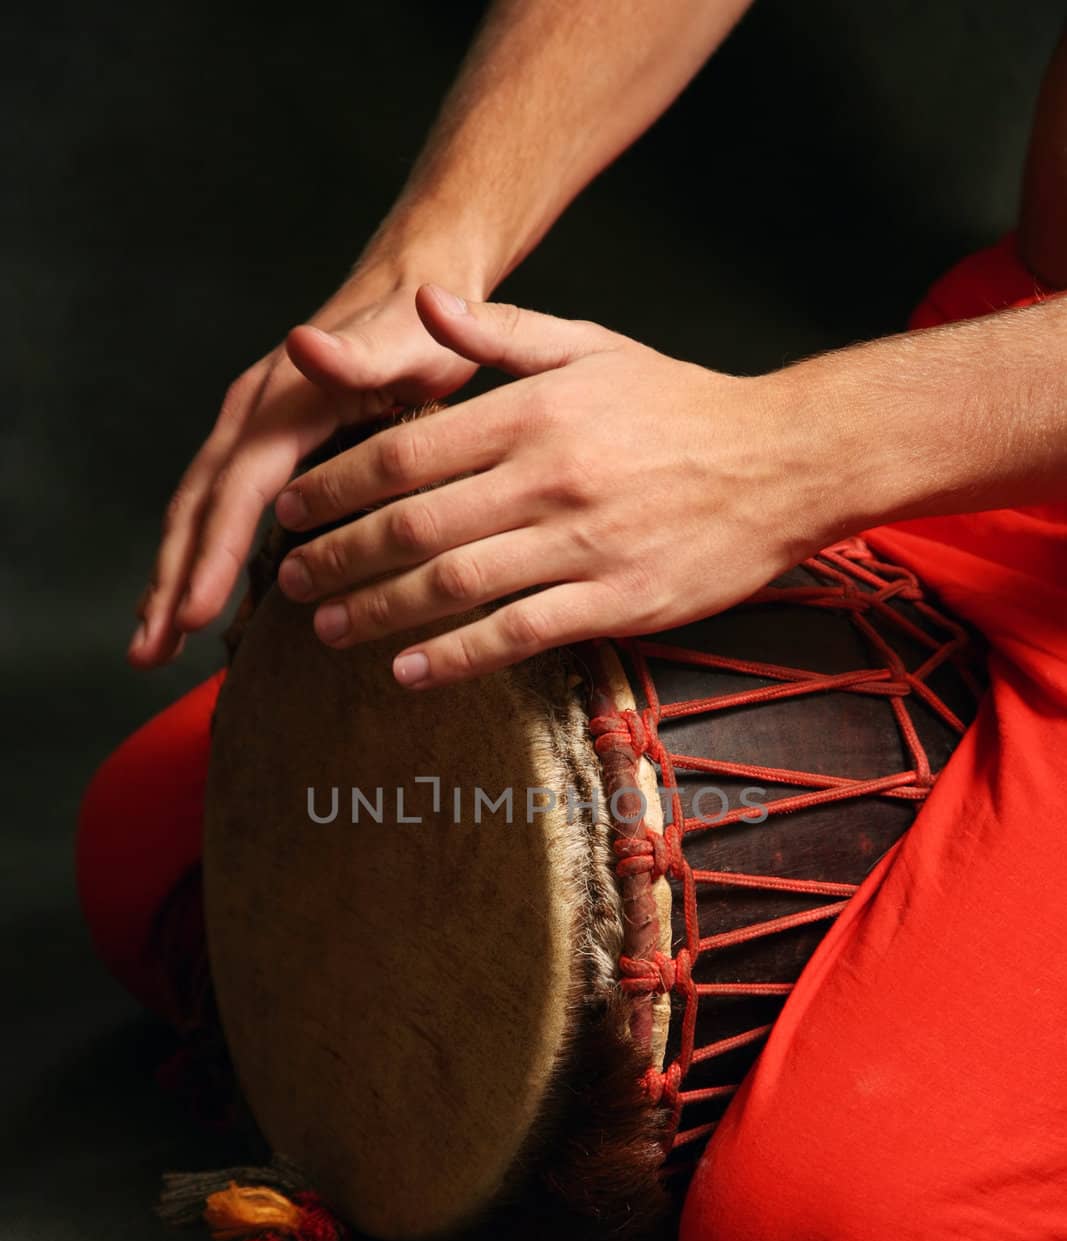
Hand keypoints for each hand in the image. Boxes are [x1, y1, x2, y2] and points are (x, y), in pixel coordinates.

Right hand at [128, 257, 484, 667]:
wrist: (417, 282)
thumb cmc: (424, 324)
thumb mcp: (405, 338)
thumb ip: (356, 353)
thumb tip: (302, 341)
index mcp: (278, 404)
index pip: (234, 492)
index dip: (212, 557)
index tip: (191, 617)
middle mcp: (250, 417)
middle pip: (196, 510)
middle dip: (169, 584)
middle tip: (147, 653)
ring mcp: (250, 432)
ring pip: (196, 515)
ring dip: (170, 580)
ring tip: (149, 646)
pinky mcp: (262, 448)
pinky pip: (217, 511)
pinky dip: (197, 559)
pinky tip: (188, 604)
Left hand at [272, 285, 848, 686]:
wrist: (784, 463)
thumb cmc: (678, 406)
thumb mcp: (592, 348)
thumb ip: (501, 335)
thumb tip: (419, 308)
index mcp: (534, 412)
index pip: (406, 452)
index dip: (335, 487)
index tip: (292, 512)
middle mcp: (549, 477)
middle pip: (414, 524)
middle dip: (338, 555)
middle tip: (289, 582)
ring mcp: (583, 544)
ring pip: (455, 584)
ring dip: (380, 610)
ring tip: (328, 628)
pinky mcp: (616, 601)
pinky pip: (517, 634)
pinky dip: (454, 657)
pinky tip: (407, 670)